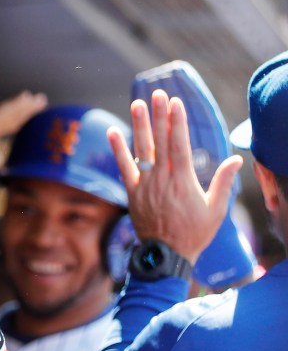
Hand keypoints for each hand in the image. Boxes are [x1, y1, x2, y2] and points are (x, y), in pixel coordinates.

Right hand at [0, 90, 47, 180]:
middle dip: (24, 110)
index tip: (29, 117)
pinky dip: (15, 105)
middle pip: (8, 116)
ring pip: (8, 110)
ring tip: (38, 99)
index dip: (17, 121)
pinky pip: (2, 112)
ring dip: (24, 104)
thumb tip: (0, 157)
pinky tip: (26, 99)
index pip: (3, 126)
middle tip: (39, 103)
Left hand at [108, 89, 241, 261]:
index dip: (176, 123)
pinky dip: (118, 150)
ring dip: (139, 126)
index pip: (178, 145)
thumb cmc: (195, 234)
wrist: (167, 256)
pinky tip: (113, 132)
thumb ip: (223, 183)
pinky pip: (123, 168)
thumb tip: (236, 160)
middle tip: (157, 93)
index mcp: (183, 182)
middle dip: (159, 116)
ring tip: (137, 104)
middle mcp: (161, 180)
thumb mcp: (216, 210)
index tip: (175, 103)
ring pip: (141, 151)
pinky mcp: (132, 194)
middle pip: (160, 142)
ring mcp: (144, 186)